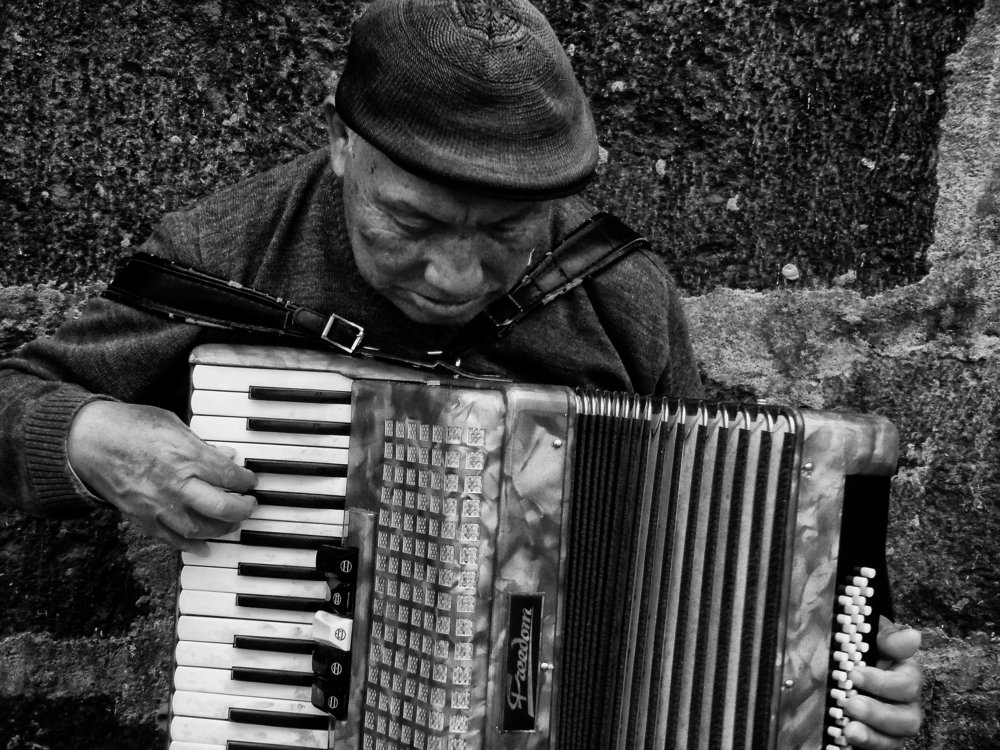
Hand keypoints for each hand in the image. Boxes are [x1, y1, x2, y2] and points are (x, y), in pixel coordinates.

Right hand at [68, 401, 256, 553]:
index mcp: (188, 457)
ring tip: (232, 523)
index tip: (250, 480)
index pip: (231, 476)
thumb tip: (227, 455)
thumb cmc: (130, 425)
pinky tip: (205, 548)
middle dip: (244, 509)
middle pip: (223, 508)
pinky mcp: (142, 517)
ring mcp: (159, 505)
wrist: (87, 440)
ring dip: (222, 529)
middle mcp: (176, 484)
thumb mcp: (173, 424)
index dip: (247, 480)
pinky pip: (171, 539)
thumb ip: (202, 444)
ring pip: (200, 529)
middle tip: (250, 505)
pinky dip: (191, 546)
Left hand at [842, 617, 923, 748]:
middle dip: (878, 712)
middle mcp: (905, 701)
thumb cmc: (854, 645)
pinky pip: (881, 747)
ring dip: (873, 734)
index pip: (908, 682)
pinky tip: (846, 737)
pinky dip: (866, 745)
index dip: (883, 682)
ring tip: (848, 728)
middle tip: (849, 702)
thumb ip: (887, 638)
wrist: (834, 661)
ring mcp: (894, 722)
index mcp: (904, 672)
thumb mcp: (866, 633)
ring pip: (897, 737)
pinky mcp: (879, 736)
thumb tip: (913, 636)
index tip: (854, 674)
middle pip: (908, 717)